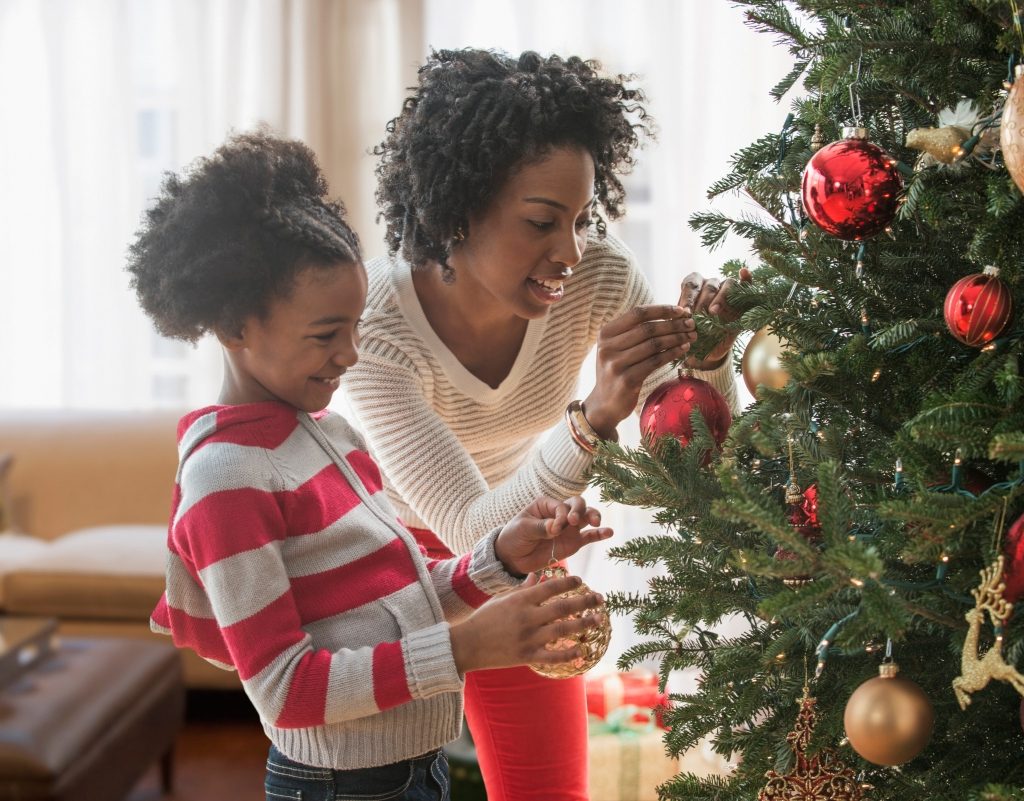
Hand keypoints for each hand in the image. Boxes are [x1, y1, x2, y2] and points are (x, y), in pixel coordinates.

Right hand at [449, 571, 606, 673]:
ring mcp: (529, 638)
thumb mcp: (502, 599)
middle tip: (600, 598)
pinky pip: (554, 656)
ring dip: (584, 624)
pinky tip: (584, 650)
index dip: (568, 583)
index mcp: (521, 600)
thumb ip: (523, 589)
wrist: (467, 645)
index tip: (581, 581)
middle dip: (585, 602)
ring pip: (563, 630)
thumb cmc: (485, 618)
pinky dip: (570, 654)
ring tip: (598, 619)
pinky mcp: (528, 656)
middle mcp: (527, 617)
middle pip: (563, 607)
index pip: (550, 587)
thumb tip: (538, 577)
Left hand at [494, 495, 611, 576]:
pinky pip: (589, 536)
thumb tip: (556, 528)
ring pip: (587, 517)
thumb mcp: (523, 529)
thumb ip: (540, 527)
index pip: (561, 506)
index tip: (553, 529)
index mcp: (547, 504)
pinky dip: (600, 534)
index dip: (561, 516)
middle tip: (574, 521)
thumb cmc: (514, 536)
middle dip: (579, 511)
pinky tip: (609, 532)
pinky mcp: (574, 542)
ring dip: (593, 517)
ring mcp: (569, 528)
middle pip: (578, 505)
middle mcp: (561, 513)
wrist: (512, 557)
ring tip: (596, 523)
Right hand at [583, 304, 695, 436]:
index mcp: (605, 333)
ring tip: (691, 336)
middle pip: (647, 329)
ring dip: (676, 338)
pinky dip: (672, 354)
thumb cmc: (617, 370)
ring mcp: (616, 364)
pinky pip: (655, 362)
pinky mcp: (627, 380)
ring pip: (653, 345)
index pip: (637, 314)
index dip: (661, 310)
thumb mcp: (618, 347)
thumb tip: (671, 315)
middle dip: (673, 325)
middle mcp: (607, 347)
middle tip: (691, 324)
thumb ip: (635, 332)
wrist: (604, 403)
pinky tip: (683, 350)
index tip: (681, 311)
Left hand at [680, 267, 751, 369]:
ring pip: (728, 284)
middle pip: (709, 286)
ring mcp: (729, 289)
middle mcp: (712, 285)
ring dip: (721, 298)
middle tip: (699, 318)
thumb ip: (682, 321)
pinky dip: (746, 278)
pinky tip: (743, 273)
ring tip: (713, 312)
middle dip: (703, 303)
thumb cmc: (693, 335)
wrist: (708, 348)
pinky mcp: (744, 297)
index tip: (686, 313)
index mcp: (695, 287)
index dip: (688, 298)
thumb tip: (679, 318)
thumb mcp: (685, 329)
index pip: (691, 285)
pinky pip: (746, 284)